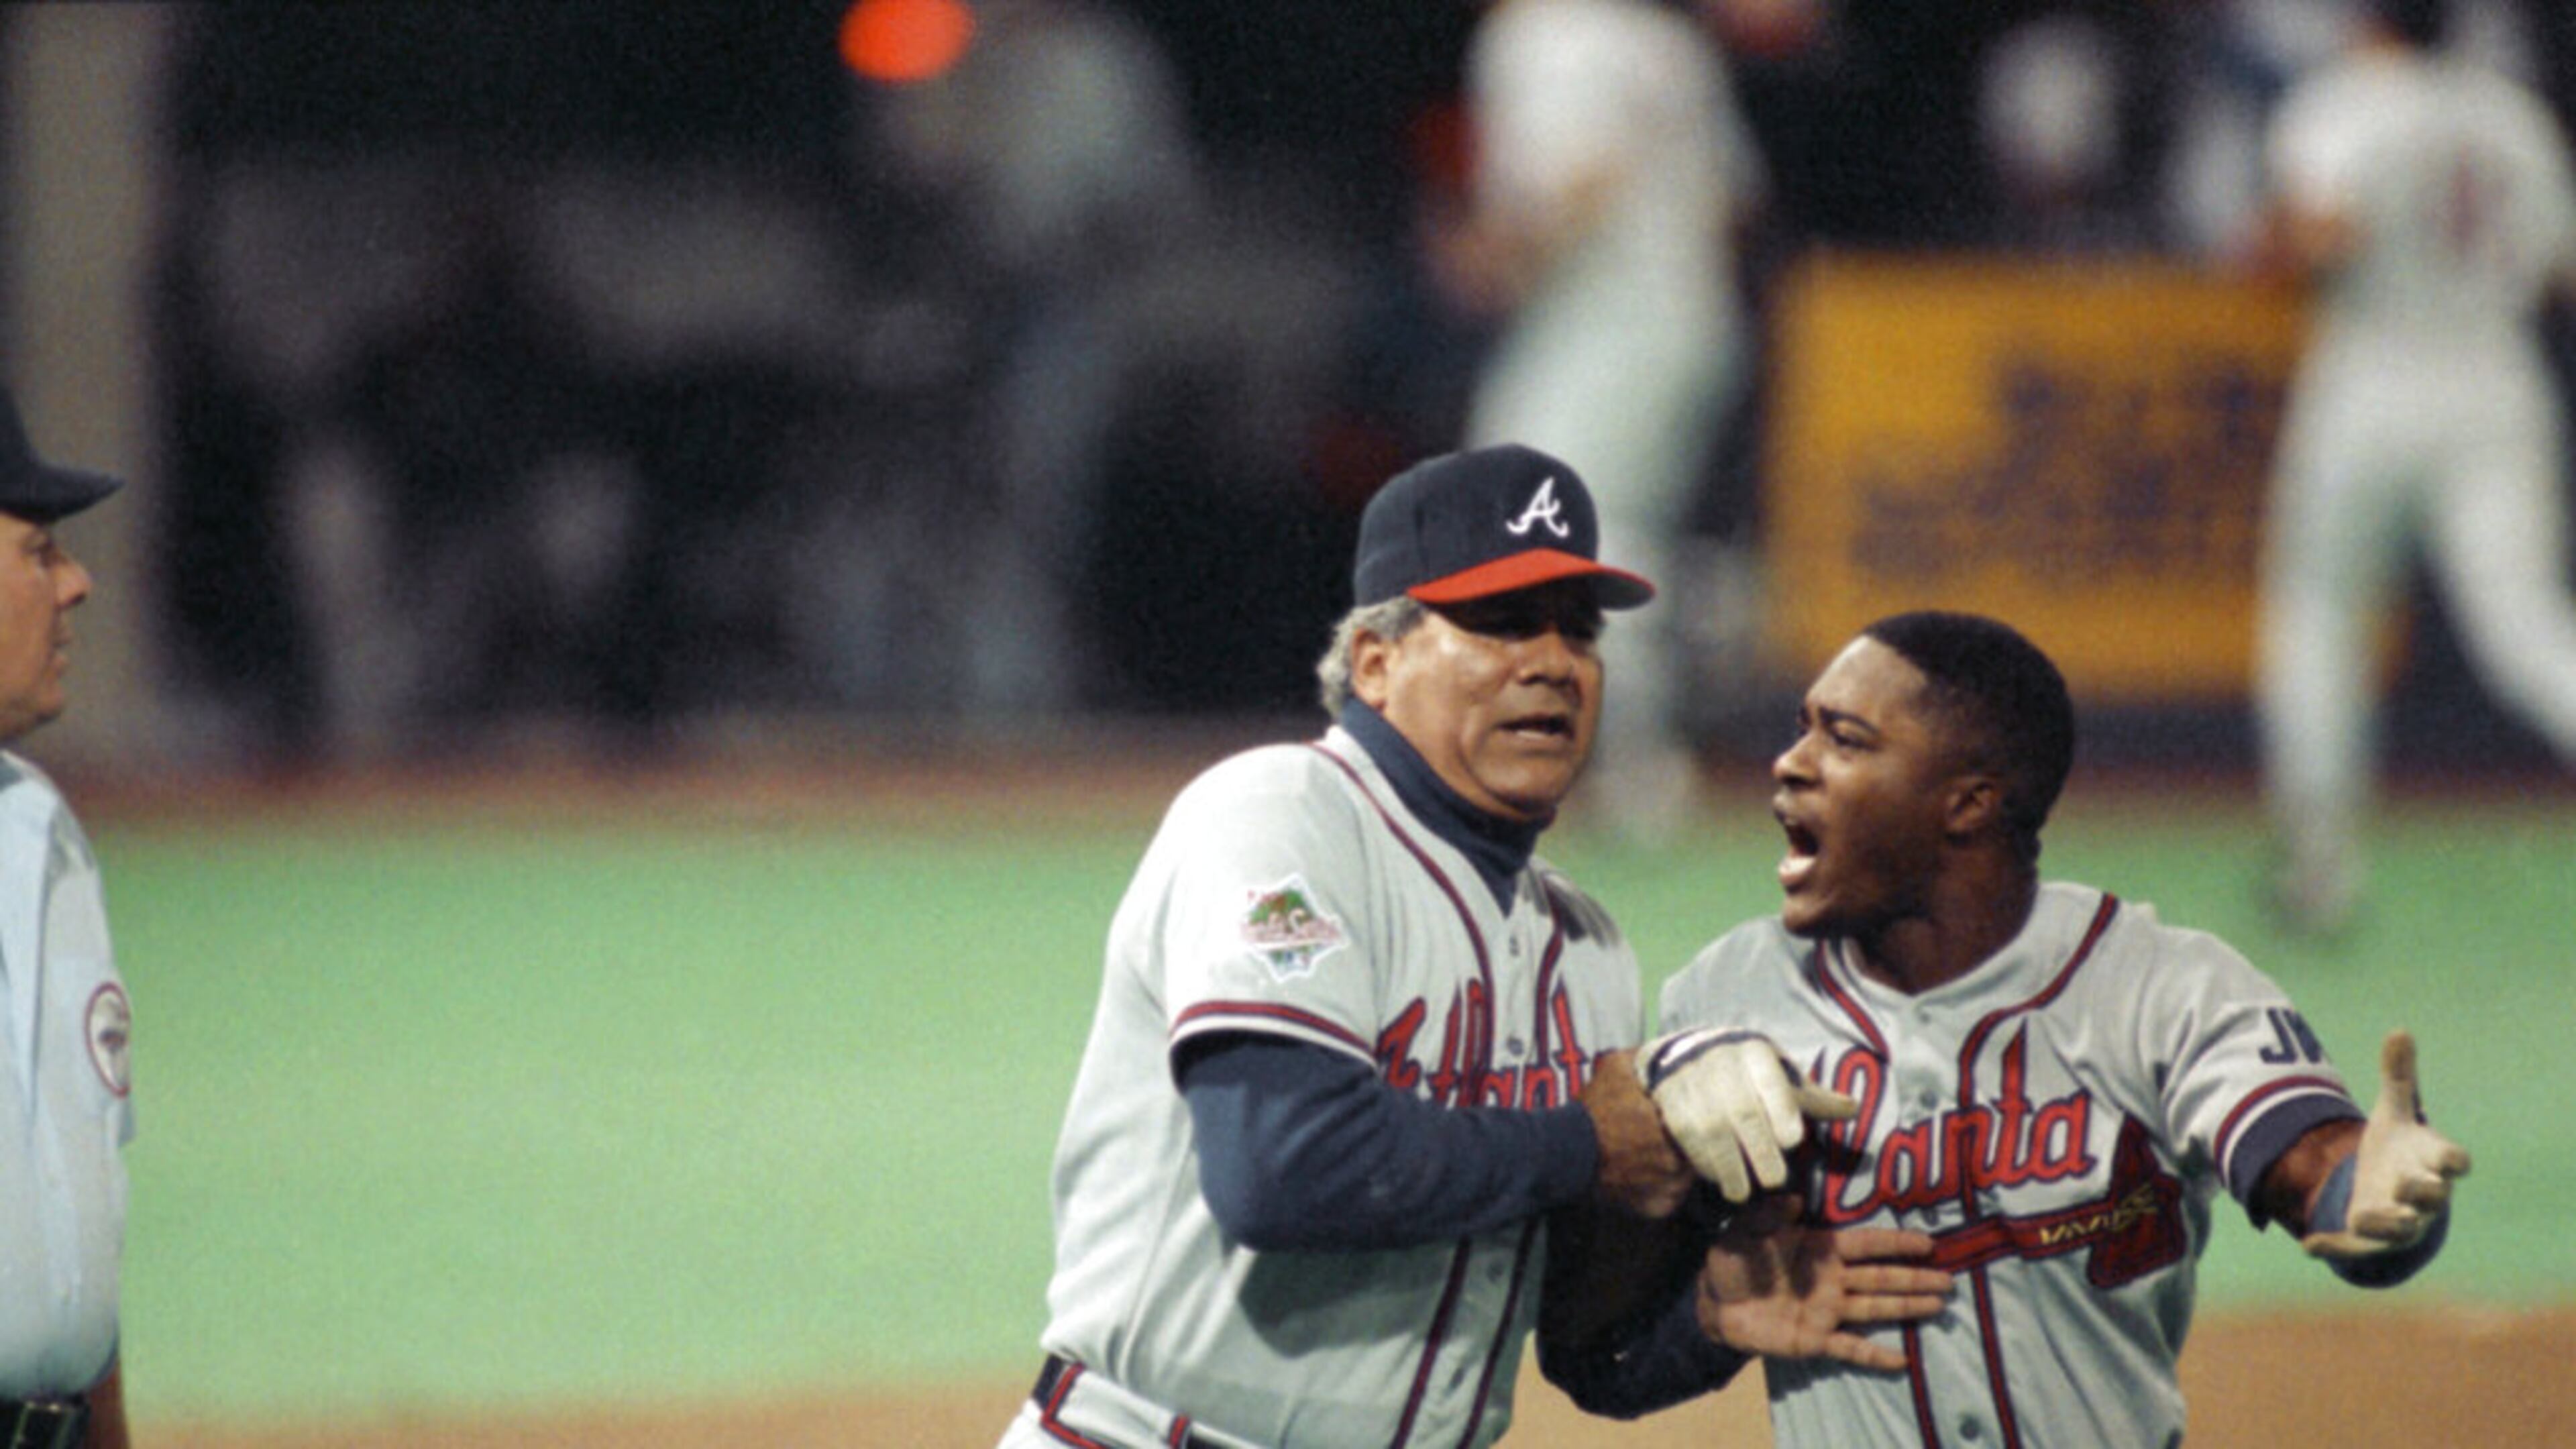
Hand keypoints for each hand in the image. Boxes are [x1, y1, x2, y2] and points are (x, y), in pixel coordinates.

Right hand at [1578, 1049, 1695, 1219]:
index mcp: (1673, 1124)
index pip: (1710, 1122)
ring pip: (1690, 1174)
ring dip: (1682, 1164)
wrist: (1564, 1155)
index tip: (1696, 1110)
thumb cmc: (1592, 1111)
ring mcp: (1670, 1188)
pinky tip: (1650, 1173)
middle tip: (1673, 1131)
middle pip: (1703, 1149)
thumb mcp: (1616, 1068)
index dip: (1705, 1116)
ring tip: (1659, 1152)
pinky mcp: (1659, 1208)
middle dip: (1694, 1140)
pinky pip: (1674, 1195)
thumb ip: (1649, 1056)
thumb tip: (1676, 1050)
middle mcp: (1677, 1161)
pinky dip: (1667, 1186)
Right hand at [1640, 1028, 1857, 1202]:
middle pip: (1744, 1112)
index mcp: (1756, 1054)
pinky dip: (1704, 1162)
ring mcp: (1694, 1083)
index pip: (1772, 1081)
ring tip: (1742, 1192)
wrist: (1684, 1058)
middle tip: (1775, 1178)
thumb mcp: (1780, 1077)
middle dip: (1759, 1149)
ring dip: (1729, 1165)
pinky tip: (1718, 1178)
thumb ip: (1813, 1099)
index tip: (1792, 1140)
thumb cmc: (1747, 1074)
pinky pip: (1688, 1137)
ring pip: (1713, 1129)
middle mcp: (1723, 1064)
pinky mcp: (1671, 1103)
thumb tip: (1854, 1108)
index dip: (1782, 1110)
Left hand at [1696, 1196, 1952, 1371]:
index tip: (1928, 1243)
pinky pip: (1850, 1349)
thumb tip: (1797, 1198)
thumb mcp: (1745, 1230)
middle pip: (1881, 1278)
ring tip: (1938, 1305)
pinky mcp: (1816, 1340)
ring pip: (1875, 1308)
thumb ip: (1770, 1213)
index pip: (1867, 1244)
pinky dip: (1875, 1355)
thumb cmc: (1732, 1260)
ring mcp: (1827, 1311)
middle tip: (1948, 1280)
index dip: (1896, 1243)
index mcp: (1821, 1249)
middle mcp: (1832, 1279)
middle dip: (1914, 1278)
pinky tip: (1902, 1361)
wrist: (1713, 1303)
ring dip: (1906, 1308)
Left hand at [2303, 1031, 2470, 1258]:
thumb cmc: (2399, 1151)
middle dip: (2422, 1193)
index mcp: (2430, 1162)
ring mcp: (2398, 1222)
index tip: (2455, 1159)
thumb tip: (2399, 1031)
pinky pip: (2354, 1249)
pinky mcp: (2369, 1242)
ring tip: (2362, 1214)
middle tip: (2409, 1185)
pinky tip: (2309, 1245)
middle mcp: (2421, 1196)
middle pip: (2432, 1199)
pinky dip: (2332, 1247)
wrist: (2388, 1194)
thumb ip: (2398, 1078)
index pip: (2453, 1162)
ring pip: (2399, 1230)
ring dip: (2384, 1223)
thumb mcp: (2393, 1113)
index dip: (2454, 1161)